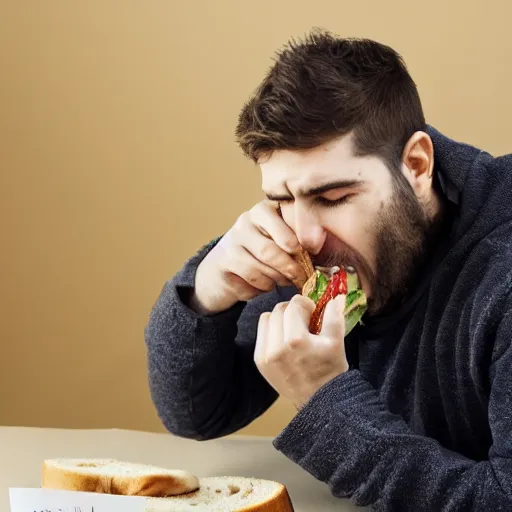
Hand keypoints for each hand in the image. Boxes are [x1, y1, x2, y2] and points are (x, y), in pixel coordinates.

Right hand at [190, 201, 307, 314]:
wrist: (225, 269)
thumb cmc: (263, 255)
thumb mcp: (281, 241)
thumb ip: (298, 240)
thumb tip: (320, 247)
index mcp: (266, 208)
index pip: (291, 218)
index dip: (306, 237)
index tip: (315, 251)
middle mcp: (248, 219)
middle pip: (281, 245)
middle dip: (295, 265)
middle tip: (305, 277)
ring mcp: (234, 238)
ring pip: (267, 262)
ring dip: (281, 277)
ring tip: (286, 280)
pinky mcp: (226, 259)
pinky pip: (254, 276)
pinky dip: (265, 285)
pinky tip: (267, 283)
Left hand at [254, 294, 348, 408]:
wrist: (319, 401)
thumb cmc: (330, 371)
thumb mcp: (337, 342)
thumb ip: (334, 315)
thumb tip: (336, 295)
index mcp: (296, 341)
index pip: (294, 304)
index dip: (306, 305)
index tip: (313, 313)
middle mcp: (275, 348)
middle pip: (279, 309)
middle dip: (293, 311)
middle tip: (305, 321)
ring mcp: (265, 356)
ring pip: (266, 318)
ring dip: (280, 319)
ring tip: (293, 330)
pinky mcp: (259, 362)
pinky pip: (261, 334)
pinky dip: (272, 332)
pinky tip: (284, 341)